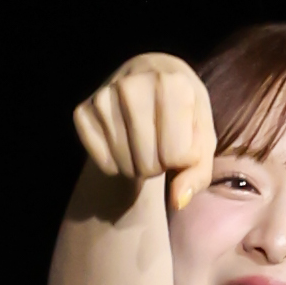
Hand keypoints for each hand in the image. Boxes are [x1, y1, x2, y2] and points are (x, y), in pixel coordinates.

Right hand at [72, 53, 215, 212]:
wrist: (154, 83)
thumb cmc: (184, 118)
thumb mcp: (202, 143)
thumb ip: (197, 175)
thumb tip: (178, 201)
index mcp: (172, 83)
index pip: (176, 155)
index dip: (181, 160)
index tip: (181, 140)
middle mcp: (134, 83)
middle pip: (148, 163)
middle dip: (158, 166)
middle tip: (159, 145)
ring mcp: (104, 95)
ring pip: (124, 166)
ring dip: (136, 167)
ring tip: (142, 144)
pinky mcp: (83, 112)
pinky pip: (103, 163)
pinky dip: (114, 165)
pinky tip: (121, 143)